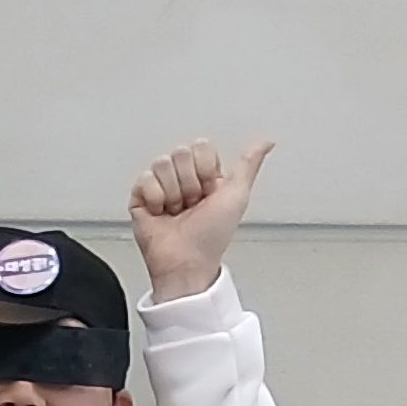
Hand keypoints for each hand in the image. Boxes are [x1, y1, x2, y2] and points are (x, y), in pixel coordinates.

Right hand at [127, 135, 273, 301]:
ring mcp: (161, 187)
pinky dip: (155, 198)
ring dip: (173, 193)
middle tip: (192, 205)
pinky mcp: (140, 197)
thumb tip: (266, 142)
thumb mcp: (238, 195)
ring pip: (162, 164)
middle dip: (189, 184)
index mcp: (205, 174)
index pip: (201, 147)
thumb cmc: (212, 237)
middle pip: (181, 153)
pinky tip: (161, 212)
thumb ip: (248, 165)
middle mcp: (183, 178)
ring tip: (177, 212)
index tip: (210, 193)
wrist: (188, 262)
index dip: (206, 171)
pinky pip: (145, 179)